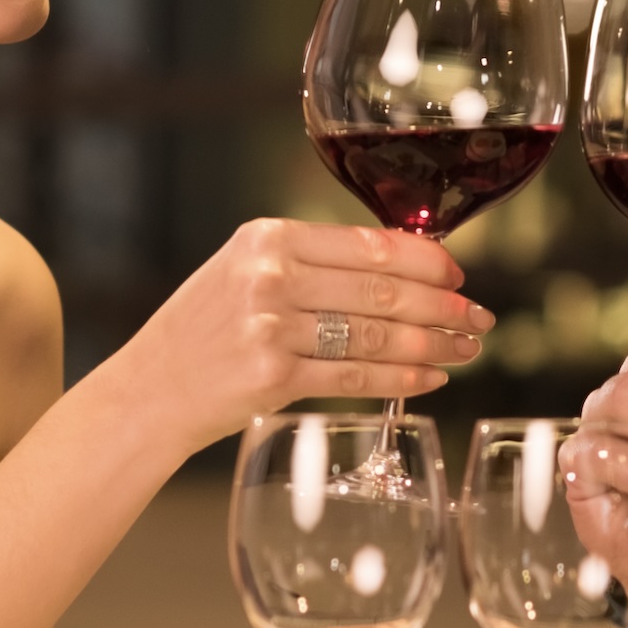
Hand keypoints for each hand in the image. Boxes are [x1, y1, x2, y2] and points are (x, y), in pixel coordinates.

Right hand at [127, 219, 491, 450]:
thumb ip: (310, 263)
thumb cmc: (205, 330)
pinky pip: (356, 377)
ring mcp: (270, 328)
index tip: (457, 275)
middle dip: (443, 306)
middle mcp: (269, 276)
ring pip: (376, 335)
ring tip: (466, 350)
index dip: (426, 261)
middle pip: (382, 290)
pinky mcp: (273, 378)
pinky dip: (402, 379)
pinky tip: (431, 379)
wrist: (149, 390)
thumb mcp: (245, 272)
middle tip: (478, 318)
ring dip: (433, 344)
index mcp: (267, 237)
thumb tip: (401, 267)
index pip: (369, 244)